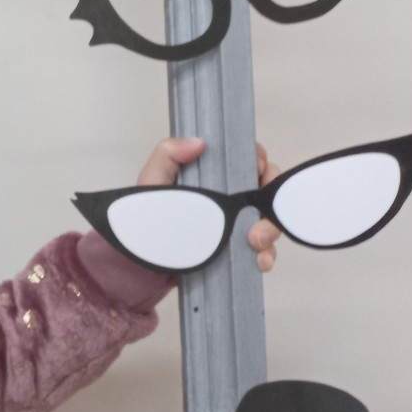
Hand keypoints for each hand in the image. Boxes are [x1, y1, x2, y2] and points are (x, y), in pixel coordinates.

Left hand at [135, 138, 281, 272]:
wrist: (141, 268)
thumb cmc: (142, 221)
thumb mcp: (151, 184)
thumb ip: (167, 156)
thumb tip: (200, 142)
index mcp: (209, 179)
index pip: (244, 161)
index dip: (258, 162)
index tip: (258, 169)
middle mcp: (225, 200)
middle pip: (263, 192)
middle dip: (270, 202)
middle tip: (257, 217)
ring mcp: (231, 227)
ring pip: (268, 221)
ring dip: (271, 231)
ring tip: (256, 243)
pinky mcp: (234, 252)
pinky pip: (263, 251)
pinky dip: (266, 255)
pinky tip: (259, 261)